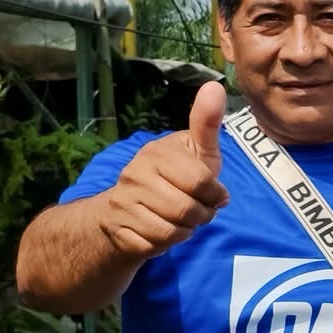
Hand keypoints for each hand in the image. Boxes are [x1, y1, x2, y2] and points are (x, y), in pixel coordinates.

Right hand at [102, 80, 228, 257]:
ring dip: (186, 231)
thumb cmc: (175, 178)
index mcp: (156, 153)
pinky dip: (166, 245)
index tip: (213, 193)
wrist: (128, 210)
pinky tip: (160, 231)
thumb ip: (206, 123)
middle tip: (197, 210)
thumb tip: (215, 85)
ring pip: (173, 232)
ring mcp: (122, 203)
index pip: (201, 182)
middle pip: (188, 210)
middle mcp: (134, 174)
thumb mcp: (197, 151)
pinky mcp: (117, 230)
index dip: (215, 195)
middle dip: (202, 216)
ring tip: (179, 219)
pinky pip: (156, 246)